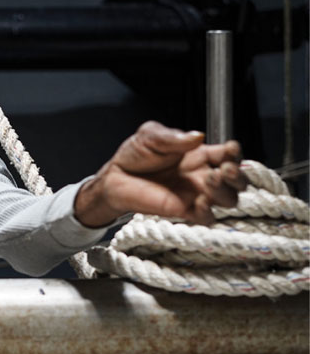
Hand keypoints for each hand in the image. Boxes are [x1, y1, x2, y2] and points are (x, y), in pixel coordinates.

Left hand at [74, 121, 247, 227]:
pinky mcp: (184, 211)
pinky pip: (207, 218)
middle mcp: (203, 175)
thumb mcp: (151, 136)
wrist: (116, 177)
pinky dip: (209, 212)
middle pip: (237, 181)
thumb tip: (197, 136)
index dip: (234, 152)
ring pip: (228, 200)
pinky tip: (200, 202)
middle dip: (237, 176)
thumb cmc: (135, 155)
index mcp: (201, 154)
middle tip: (225, 170)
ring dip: (226, 192)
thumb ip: (173, 137)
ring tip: (210, 181)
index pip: (229, 155)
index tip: (230, 149)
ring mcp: (196, 195)